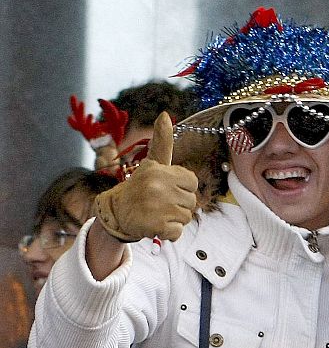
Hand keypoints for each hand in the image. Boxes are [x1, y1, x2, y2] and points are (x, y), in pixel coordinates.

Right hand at [93, 112, 197, 241]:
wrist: (115, 212)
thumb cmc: (139, 186)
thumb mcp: (151, 163)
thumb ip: (162, 142)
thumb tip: (164, 114)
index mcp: (160, 171)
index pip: (193, 182)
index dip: (183, 187)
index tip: (167, 188)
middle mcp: (159, 188)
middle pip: (192, 201)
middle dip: (179, 204)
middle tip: (160, 203)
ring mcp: (158, 208)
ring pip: (187, 217)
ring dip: (175, 219)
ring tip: (157, 213)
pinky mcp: (157, 227)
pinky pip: (178, 233)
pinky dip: (170, 233)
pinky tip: (155, 225)